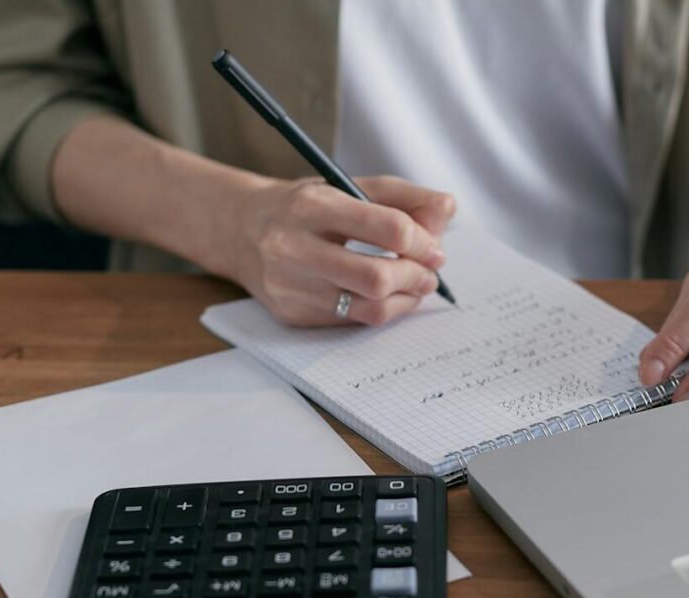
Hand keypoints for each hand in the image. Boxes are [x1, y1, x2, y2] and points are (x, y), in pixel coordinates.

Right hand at [218, 175, 454, 326]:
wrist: (241, 230)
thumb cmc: (307, 207)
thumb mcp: (349, 186)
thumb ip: (404, 196)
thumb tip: (447, 210)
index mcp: (312, 206)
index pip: (387, 227)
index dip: (423, 241)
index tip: (435, 248)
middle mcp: (293, 247)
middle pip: (377, 277)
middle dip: (415, 276)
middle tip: (429, 273)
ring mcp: (289, 286)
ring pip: (368, 308)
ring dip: (405, 299)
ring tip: (415, 285)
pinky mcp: (291, 314)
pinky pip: (351, 321)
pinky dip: (380, 310)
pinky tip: (386, 296)